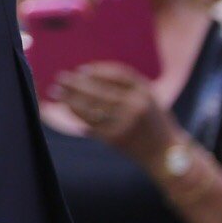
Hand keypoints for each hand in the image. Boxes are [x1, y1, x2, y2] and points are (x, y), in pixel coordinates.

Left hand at [52, 63, 178, 166]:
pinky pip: (90, 123)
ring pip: (91, 107)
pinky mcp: (115, 138)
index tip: (80, 69)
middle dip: (76, 84)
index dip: (96, 71)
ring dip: (70, 99)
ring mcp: (125, 123)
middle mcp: (135, 106)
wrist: (164, 153)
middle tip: (60, 78)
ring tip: (56, 92)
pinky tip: (67, 107)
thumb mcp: (148, 96)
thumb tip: (87, 71)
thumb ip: (125, 83)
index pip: (117, 75)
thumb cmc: (153, 120)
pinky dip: (76, 114)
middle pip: (99, 90)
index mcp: (145, 93)